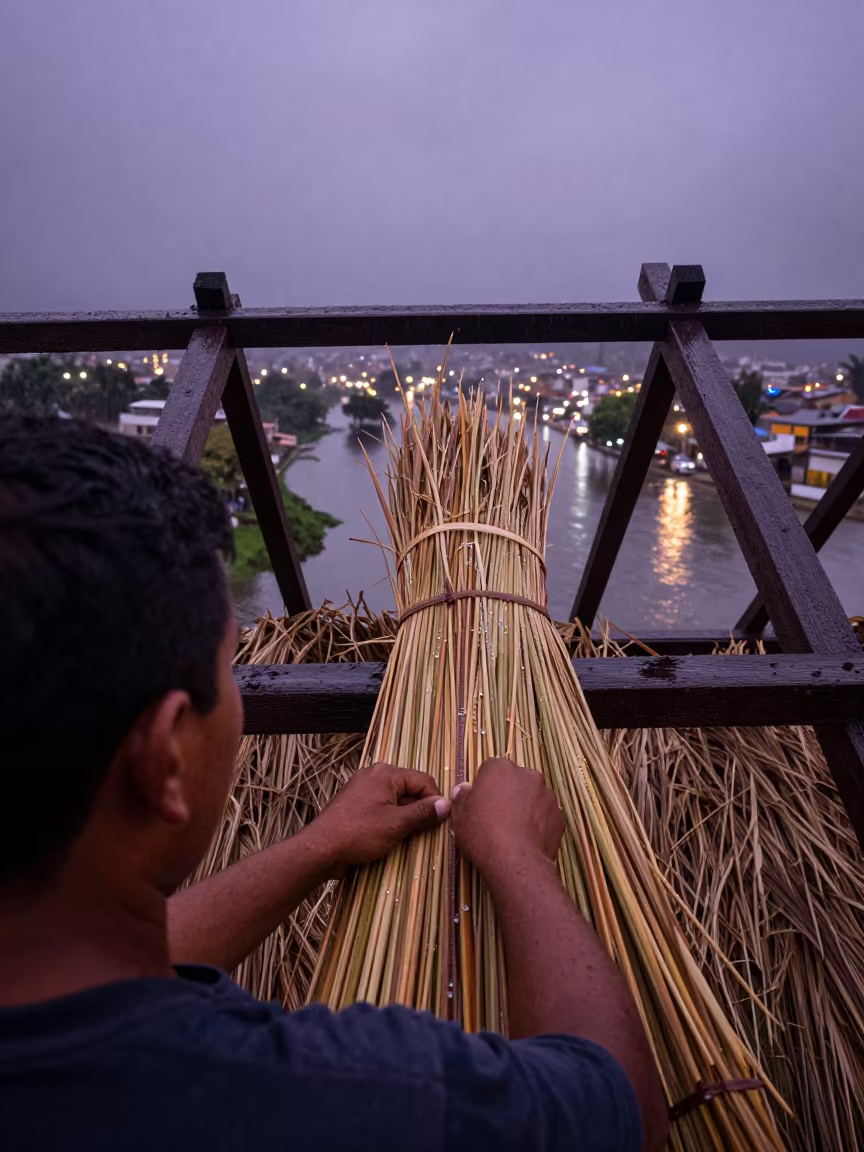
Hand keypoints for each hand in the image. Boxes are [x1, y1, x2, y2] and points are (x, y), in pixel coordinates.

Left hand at [309, 762, 451, 873]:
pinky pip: (382, 807)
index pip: (423, 781)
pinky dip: (390, 820)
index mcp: (385, 773)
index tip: (441, 822)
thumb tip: (447, 804)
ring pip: (396, 800)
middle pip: (409, 789)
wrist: (320, 849)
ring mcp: (363, 789)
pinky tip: (390, 837)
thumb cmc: (358, 833)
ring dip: (405, 817)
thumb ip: (423, 813)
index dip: (435, 801)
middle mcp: (374, 775)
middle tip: (424, 832)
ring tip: (406, 837)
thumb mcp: (396, 824)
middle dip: (419, 810)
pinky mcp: (356, 805)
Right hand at [451, 758, 563, 877]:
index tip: (481, 805)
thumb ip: (462, 797)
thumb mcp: (460, 816)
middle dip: (508, 794)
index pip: (490, 770)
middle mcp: (527, 775)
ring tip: (514, 831)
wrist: (514, 860)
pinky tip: (528, 840)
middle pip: (515, 781)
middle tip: (497, 817)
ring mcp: (547, 795)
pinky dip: (539, 824)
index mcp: (500, 768)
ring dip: (526, 808)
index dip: (484, 788)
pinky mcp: (559, 816)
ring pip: (533, 798)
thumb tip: (464, 789)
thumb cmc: (482, 833)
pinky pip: (546, 816)